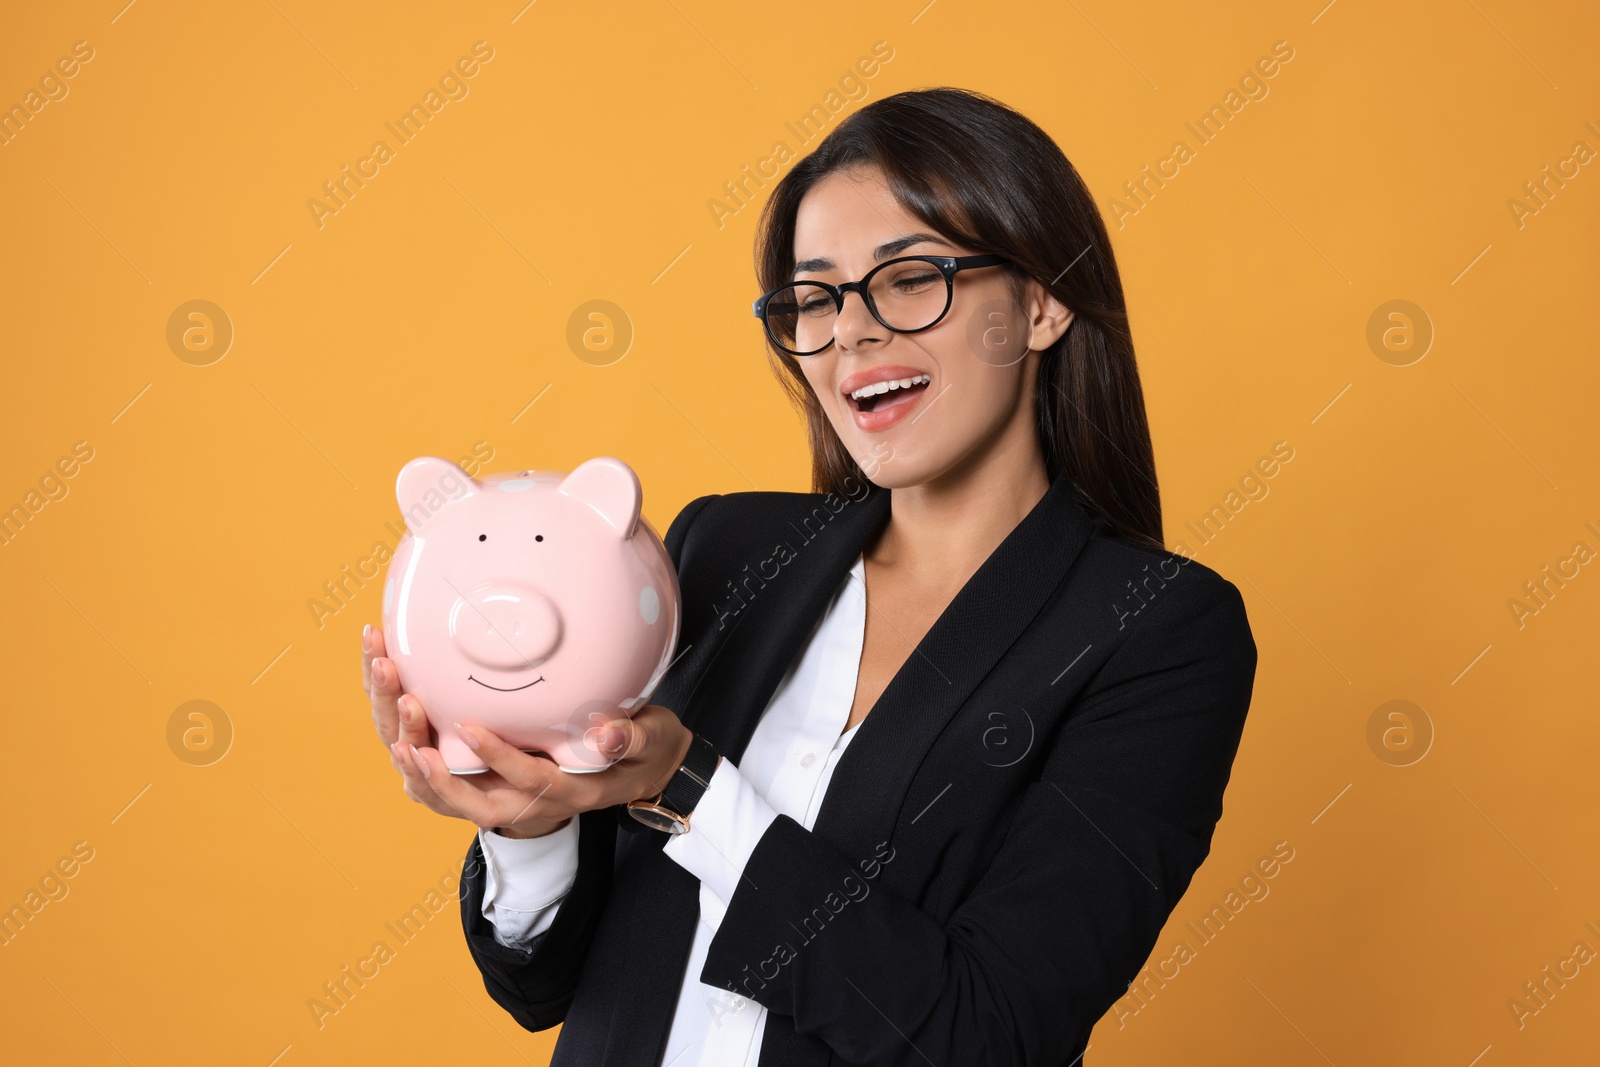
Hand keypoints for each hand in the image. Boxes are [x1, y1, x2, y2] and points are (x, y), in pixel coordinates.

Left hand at [363, 622, 694, 837]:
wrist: (647, 771)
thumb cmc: (650, 749)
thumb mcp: (652, 738)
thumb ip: (632, 735)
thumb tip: (608, 735)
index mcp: (574, 790)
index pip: (530, 778)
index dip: (498, 756)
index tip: (469, 725)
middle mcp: (542, 804)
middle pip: (482, 807)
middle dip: (444, 781)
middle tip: (414, 747)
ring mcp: (524, 801)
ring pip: (466, 805)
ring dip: (429, 781)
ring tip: (400, 745)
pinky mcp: (509, 790)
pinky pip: (464, 794)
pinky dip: (432, 778)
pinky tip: (408, 745)